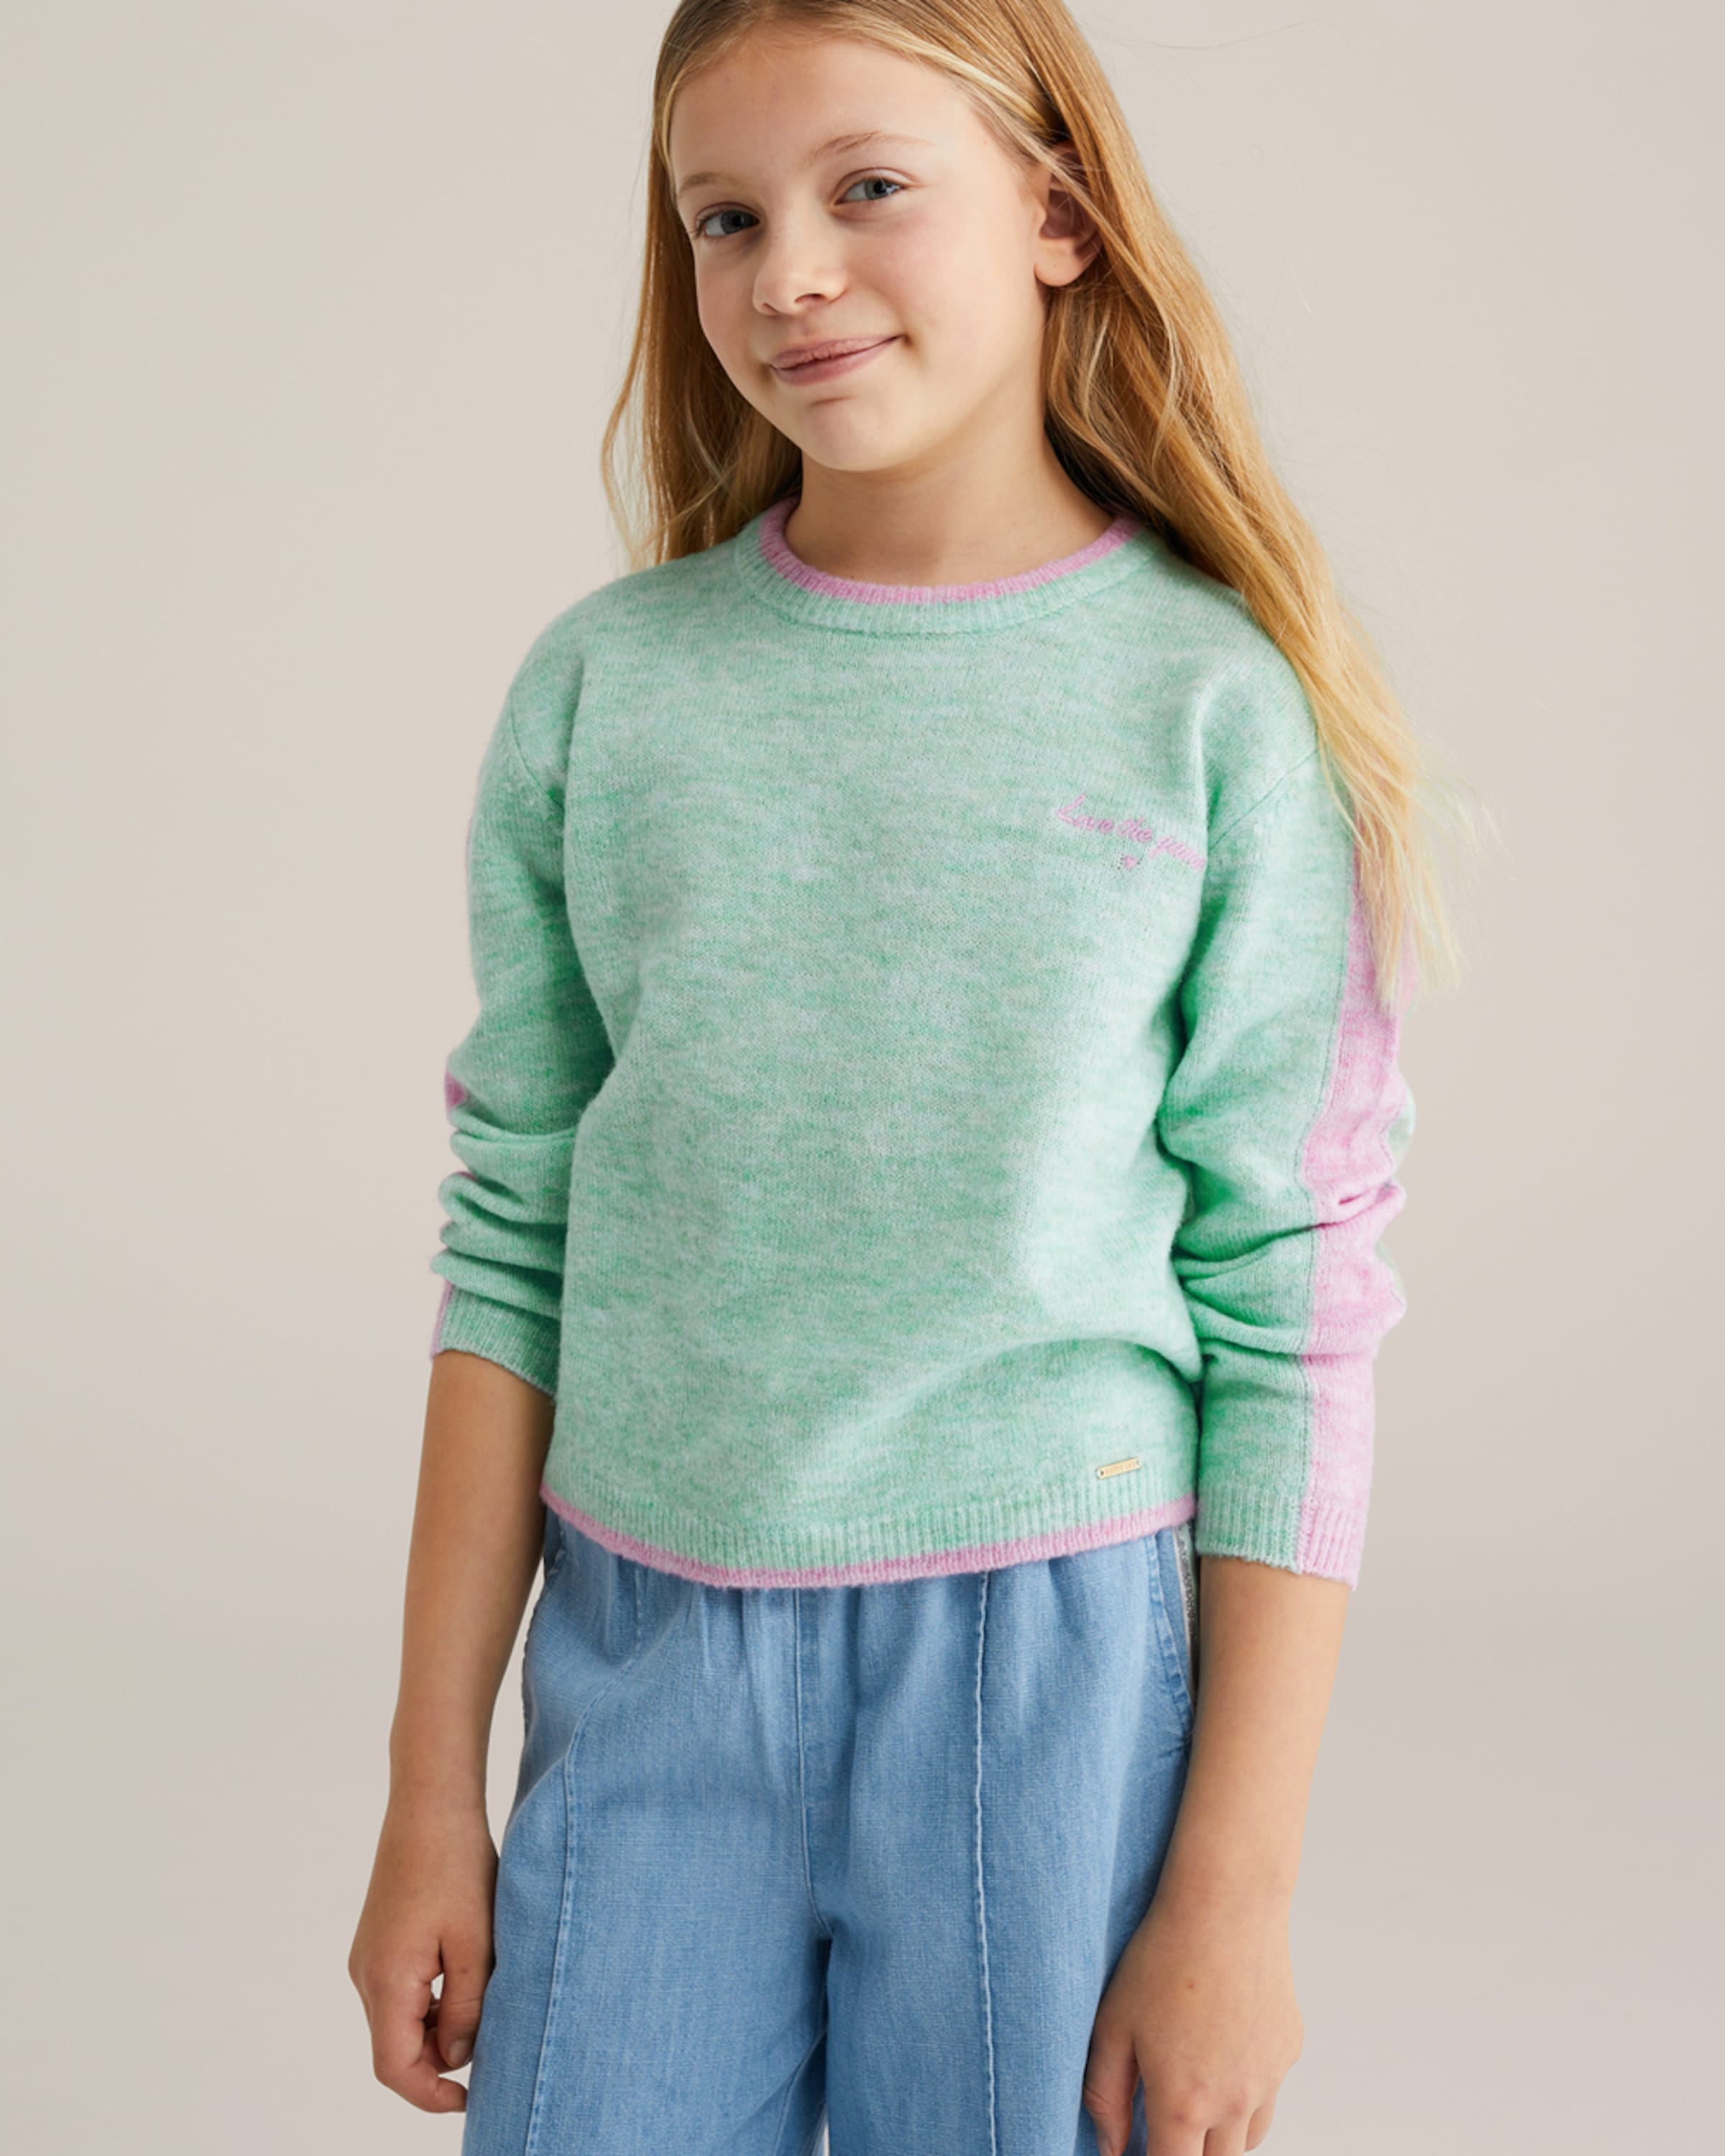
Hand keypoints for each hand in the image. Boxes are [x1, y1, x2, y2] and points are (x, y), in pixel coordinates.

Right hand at [348, 1799, 499, 2112]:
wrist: (431, 1805)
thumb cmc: (457, 1866)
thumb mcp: (475, 1944)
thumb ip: (465, 2010)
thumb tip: (455, 2059)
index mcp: (386, 1979)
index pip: (394, 2067)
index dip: (429, 2095)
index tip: (468, 2101)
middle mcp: (365, 1974)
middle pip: (393, 2048)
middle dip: (437, 2063)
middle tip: (489, 2052)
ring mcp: (367, 1957)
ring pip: (397, 2021)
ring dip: (435, 2031)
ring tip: (483, 2010)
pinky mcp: (378, 1941)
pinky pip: (398, 1993)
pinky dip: (428, 2004)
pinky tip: (464, 1982)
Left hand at [1081, 1886, 1303, 2155]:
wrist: (1226, 1904)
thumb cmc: (1163, 1956)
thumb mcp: (1113, 2024)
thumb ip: (1105, 2095)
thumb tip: (1110, 2145)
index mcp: (1185, 2102)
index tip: (1135, 2149)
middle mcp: (1234, 2101)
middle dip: (1187, 2154)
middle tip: (1161, 2125)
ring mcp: (1269, 2078)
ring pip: (1247, 2139)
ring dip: (1219, 2135)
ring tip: (1191, 2095)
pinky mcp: (1289, 2050)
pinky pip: (1268, 2092)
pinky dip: (1246, 2091)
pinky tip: (1221, 2049)